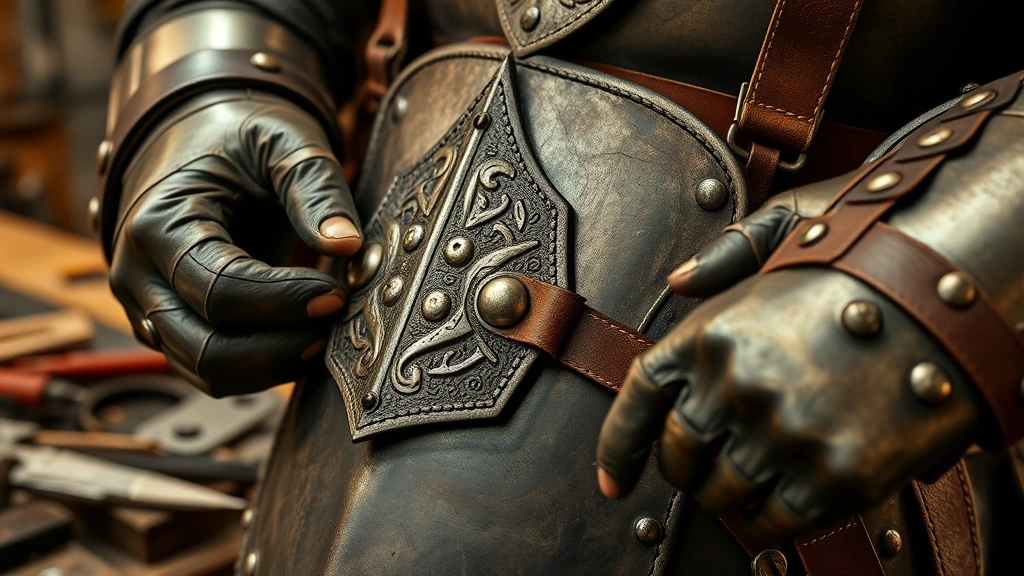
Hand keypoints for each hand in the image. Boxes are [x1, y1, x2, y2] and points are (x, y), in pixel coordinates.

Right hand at [109, 90, 360, 394]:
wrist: (195, 136)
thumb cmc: (234, 136)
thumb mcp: (280, 142)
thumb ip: (315, 189)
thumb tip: (347, 245)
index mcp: (157, 226)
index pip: (219, 292)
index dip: (284, 302)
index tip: (338, 293)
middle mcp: (139, 278)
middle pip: (206, 350)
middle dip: (281, 346)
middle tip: (336, 318)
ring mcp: (150, 311)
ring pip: (209, 373)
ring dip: (275, 364)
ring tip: (326, 331)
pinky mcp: (172, 331)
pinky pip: (214, 371)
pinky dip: (263, 367)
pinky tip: (305, 337)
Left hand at [595, 180, 986, 542]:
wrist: (960, 286)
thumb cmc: (875, 253)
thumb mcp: (789, 225)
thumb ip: (725, 255)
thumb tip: (677, 281)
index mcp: (711, 331)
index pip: (637, 401)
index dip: (617, 448)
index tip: (612, 480)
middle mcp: (734, 387)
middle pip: (677, 455)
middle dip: (683, 468)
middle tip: (702, 468)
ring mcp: (782, 435)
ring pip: (720, 495)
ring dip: (724, 496)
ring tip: (746, 480)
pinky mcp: (834, 477)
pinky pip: (771, 523)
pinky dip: (764, 523)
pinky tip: (776, 503)